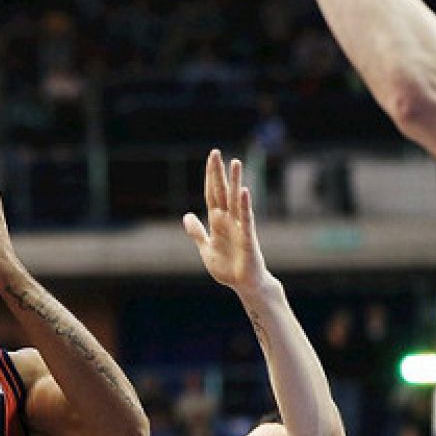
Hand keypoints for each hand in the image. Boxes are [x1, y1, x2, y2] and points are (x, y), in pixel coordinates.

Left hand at [183, 150, 278, 300]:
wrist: (244, 284)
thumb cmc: (228, 267)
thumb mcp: (206, 249)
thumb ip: (197, 233)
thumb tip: (186, 216)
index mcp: (217, 222)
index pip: (211, 195)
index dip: (209, 178)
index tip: (210, 159)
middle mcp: (229, 220)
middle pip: (222, 192)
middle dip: (218, 173)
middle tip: (216, 152)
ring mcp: (239, 227)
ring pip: (236, 201)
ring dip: (235, 182)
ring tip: (235, 163)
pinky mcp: (248, 238)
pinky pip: (246, 219)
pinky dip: (244, 206)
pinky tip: (244, 191)